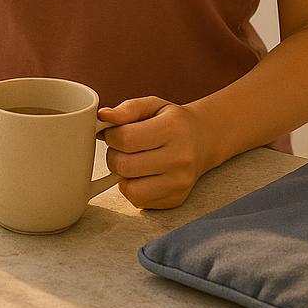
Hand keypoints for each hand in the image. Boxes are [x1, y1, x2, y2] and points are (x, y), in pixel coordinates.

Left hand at [98, 96, 215, 209]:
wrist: (204, 140)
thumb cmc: (173, 121)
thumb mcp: (153, 105)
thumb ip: (127, 109)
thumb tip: (103, 115)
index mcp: (173, 128)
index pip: (126, 139)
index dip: (111, 135)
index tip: (113, 133)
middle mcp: (180, 158)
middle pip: (125, 166)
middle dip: (114, 156)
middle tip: (120, 148)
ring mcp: (179, 182)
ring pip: (131, 189)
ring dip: (122, 176)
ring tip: (130, 161)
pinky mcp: (176, 199)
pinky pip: (140, 201)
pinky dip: (133, 189)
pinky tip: (141, 175)